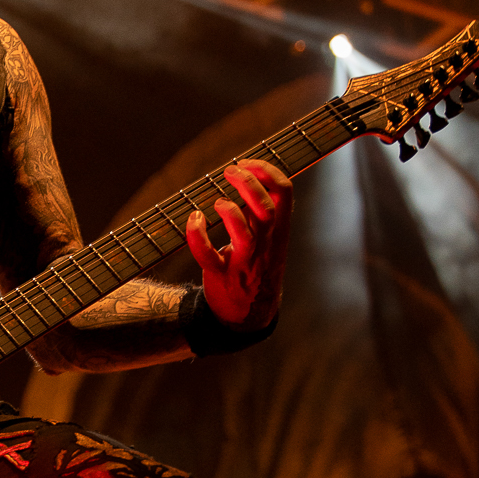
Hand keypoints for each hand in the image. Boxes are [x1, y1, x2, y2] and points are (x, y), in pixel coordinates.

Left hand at [185, 159, 292, 328]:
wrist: (249, 316)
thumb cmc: (257, 266)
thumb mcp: (268, 236)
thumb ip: (261, 208)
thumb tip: (251, 173)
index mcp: (278, 230)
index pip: (284, 191)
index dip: (267, 170)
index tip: (247, 162)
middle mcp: (265, 244)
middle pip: (265, 208)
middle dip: (247, 183)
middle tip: (229, 171)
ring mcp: (244, 262)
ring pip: (243, 233)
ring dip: (228, 211)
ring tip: (217, 202)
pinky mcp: (221, 276)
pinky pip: (208, 256)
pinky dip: (197, 236)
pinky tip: (194, 219)